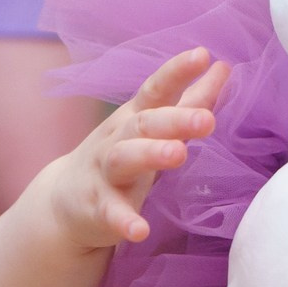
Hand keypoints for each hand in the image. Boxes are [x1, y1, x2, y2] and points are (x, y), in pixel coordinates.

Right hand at [46, 48, 227, 250]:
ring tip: (178, 154)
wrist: (64, 202)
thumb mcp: (152, 126)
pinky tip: (140, 230)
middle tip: (207, 119)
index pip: (156, 90)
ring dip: (150, 154)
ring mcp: (104, 173)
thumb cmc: (121, 155)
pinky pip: (110, 213)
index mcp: (134, 118)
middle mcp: (117, 139)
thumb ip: (189, 100)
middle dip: (174, 119)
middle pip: (143, 124)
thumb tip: (224, 68)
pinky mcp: (97, 208)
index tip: (202, 56)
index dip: (177, 72)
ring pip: (124, 159)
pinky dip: (124, 221)